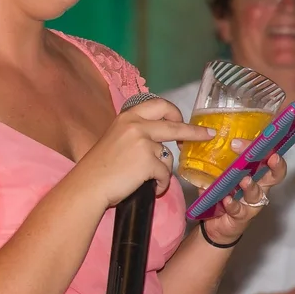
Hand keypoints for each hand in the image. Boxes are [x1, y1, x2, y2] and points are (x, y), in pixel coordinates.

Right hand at [77, 98, 215, 209]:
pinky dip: (161, 184)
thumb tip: (161, 140)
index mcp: (127, 117)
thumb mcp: (116, 139)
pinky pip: (165, 175)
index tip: (181, 120)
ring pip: (168, 156)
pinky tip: (151, 189)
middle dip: (194, 131)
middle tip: (207, 135)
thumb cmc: (100, 168)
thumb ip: (137, 133)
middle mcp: (136, 125)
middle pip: (175, 125)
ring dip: (163, 170)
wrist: (87, 187)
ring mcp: (143, 143)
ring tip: (147, 179)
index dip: (174, 112)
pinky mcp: (148, 162)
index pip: (158, 105)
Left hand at [194, 150, 285, 247]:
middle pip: (274, 176)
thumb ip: (216, 165)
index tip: (260, 141)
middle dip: (275, 165)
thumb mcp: (220, 177)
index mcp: (256, 174)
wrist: (215, 225)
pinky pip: (239, 210)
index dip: (269, 150)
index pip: (269, 159)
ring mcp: (252, 203)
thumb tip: (201, 146)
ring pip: (257, 193)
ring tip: (244, 180)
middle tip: (271, 157)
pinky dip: (232, 204)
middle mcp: (259, 188)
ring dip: (251, 185)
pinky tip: (226, 200)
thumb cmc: (222, 196)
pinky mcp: (242, 217)